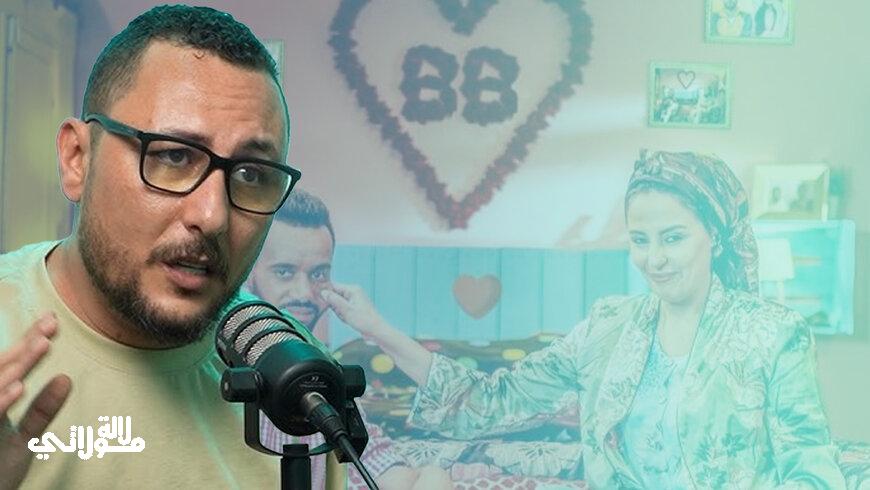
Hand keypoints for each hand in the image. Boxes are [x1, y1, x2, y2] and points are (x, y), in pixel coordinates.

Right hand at [0, 313, 71, 489]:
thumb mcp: (23, 441)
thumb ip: (42, 412)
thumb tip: (66, 379)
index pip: (11, 366)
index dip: (29, 342)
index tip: (52, 322)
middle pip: (1, 368)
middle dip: (25, 346)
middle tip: (51, 326)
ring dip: (17, 365)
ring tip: (42, 345)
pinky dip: (0, 400)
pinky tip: (19, 386)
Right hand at [321, 283, 386, 337]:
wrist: (376, 331)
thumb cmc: (365, 320)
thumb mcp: (346, 310)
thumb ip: (333, 300)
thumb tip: (323, 292)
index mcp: (353, 289)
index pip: (334, 286)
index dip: (327, 294)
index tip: (323, 301)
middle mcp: (354, 293)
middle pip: (335, 296)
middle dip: (335, 306)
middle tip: (342, 313)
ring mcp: (354, 300)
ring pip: (338, 304)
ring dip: (339, 312)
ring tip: (347, 317)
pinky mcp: (354, 307)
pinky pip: (343, 310)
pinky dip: (343, 316)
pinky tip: (349, 320)